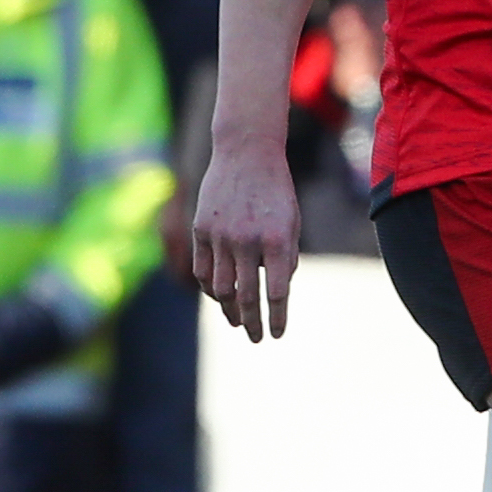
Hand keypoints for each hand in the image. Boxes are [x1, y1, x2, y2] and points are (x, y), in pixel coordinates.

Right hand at [185, 135, 300, 340]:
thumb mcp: (291, 222)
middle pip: (247, 296)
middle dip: (252, 323)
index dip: (277, 318)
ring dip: (229, 311)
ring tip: (237, 322)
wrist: (246, 152)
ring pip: (220, 288)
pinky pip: (202, 269)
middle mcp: (247, 240)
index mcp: (276, 239)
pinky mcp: (201, 229)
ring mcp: (221, 235)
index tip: (278, 334)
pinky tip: (220, 298)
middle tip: (256, 338)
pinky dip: (210, 289)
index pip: (277, 292)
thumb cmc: (276, 190)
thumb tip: (275, 292)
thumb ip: (285, 257)